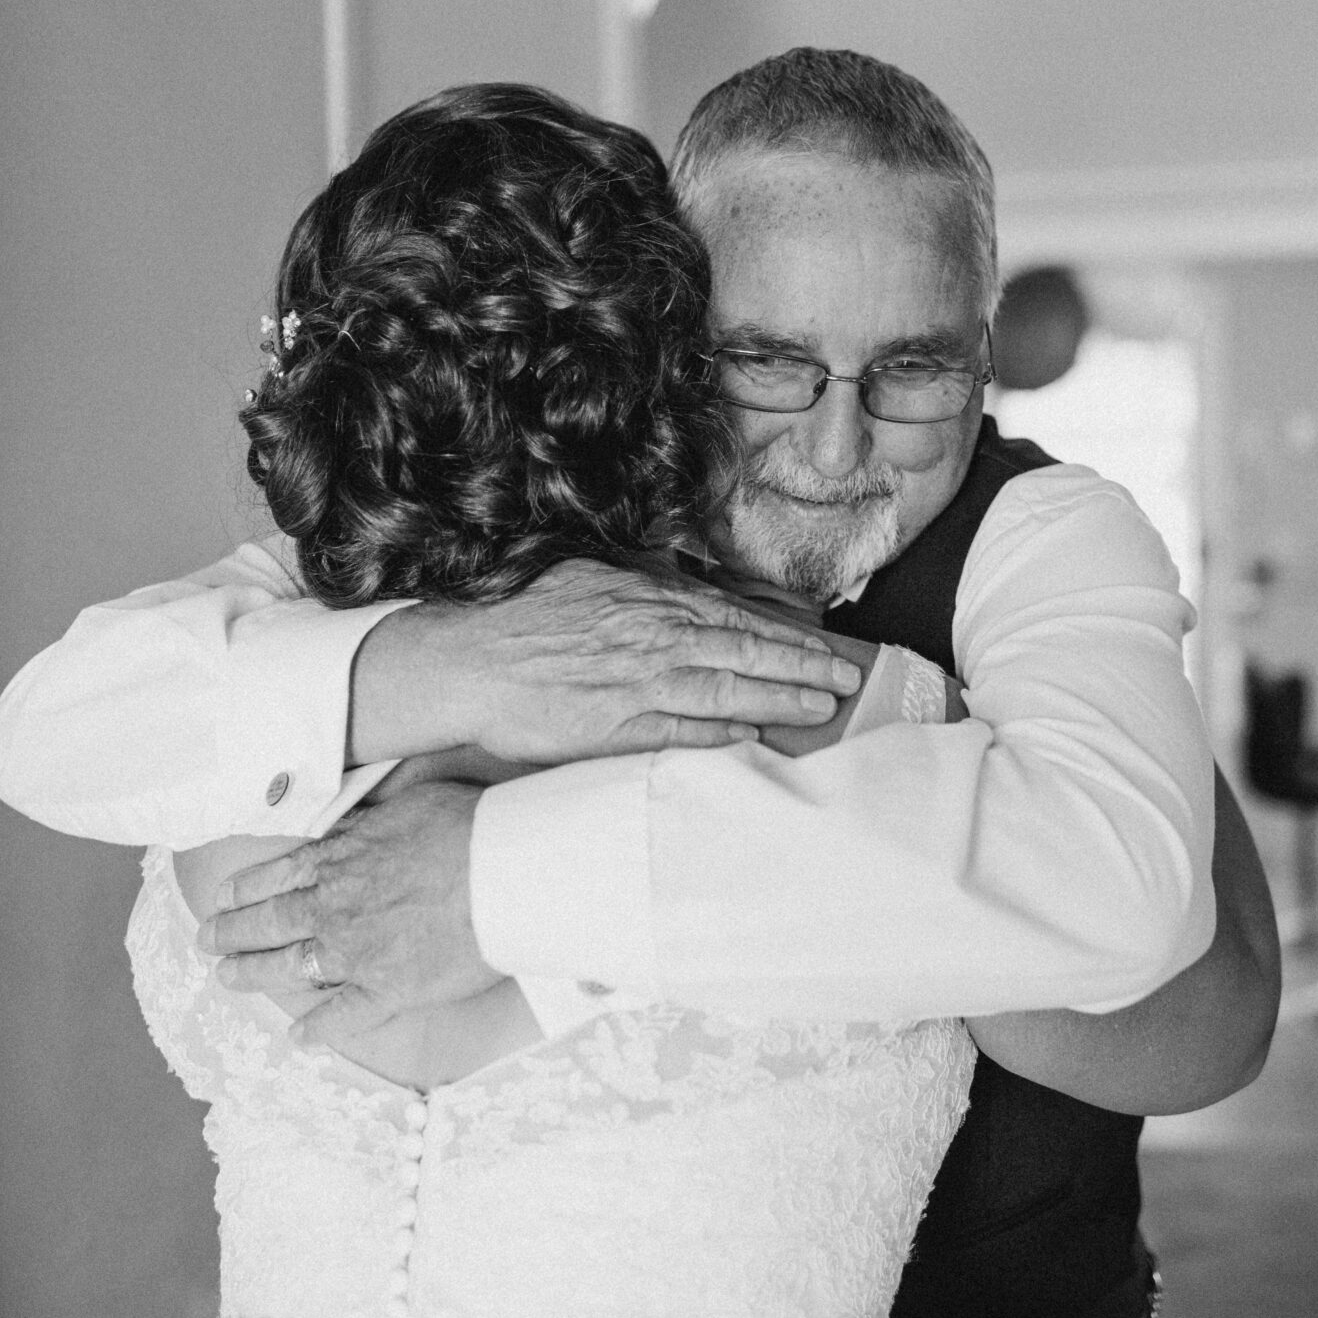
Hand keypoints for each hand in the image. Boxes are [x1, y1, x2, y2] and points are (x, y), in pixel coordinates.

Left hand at [196, 782, 497, 1032]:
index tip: (222, 898)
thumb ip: (370, 818)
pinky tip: (297, 1038)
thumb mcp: (406, 803)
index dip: (246, 889)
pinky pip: (341, 1016)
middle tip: (205, 942)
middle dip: (232, 932)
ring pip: (289, 967)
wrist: (498, 872)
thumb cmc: (464, 828)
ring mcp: (355, 952)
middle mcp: (334, 907)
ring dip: (253, 974)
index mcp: (339, 860)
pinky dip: (317, 1029)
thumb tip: (353, 818)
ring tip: (226, 979)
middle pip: (270, 922)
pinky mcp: (385, 990)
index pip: (278, 876)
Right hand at [356, 560, 861, 764]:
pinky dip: (721, 735)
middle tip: (847, 681)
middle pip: (747, 654)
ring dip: (780, 701)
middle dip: (805, 668)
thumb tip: (687, 594)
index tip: (827, 648)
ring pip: (726, 692)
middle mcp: (653, 641)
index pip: (739, 620)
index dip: (790, 637)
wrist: (470, 659)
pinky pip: (681, 733)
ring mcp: (637, 686)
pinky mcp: (615, 728)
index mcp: (651, 604)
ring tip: (820, 710)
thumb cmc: (525, 617)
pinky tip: (753, 738)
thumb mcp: (592, 579)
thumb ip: (644, 589)